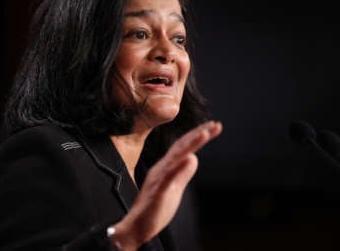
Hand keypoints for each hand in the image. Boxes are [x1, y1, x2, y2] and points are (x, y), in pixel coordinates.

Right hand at [112, 121, 222, 249]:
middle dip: (198, 134)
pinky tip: (189, 158)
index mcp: (166, 167)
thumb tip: (194, 158)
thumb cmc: (154, 209)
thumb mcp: (174, 189)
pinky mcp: (157, 192)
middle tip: (215, 124)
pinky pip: (168, 178)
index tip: (214, 127)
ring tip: (205, 133)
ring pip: (176, 157)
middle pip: (181, 147)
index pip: (183, 147)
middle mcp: (162, 168)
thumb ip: (183, 173)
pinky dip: (178, 167)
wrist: (136, 227)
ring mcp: (159, 179)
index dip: (198, 136)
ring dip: (191, 144)